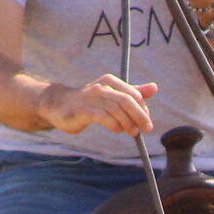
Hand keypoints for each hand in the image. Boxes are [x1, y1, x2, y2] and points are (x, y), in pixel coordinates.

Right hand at [43, 75, 157, 135]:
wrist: (59, 105)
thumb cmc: (89, 101)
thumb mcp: (112, 94)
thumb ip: (133, 92)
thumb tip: (154, 87)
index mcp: (110, 81)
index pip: (134, 94)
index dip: (143, 109)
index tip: (146, 121)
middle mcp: (101, 87)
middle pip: (127, 101)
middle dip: (140, 116)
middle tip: (147, 129)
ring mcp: (91, 98)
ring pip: (116, 110)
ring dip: (128, 123)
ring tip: (132, 132)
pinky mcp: (83, 111)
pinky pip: (103, 117)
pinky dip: (114, 125)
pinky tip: (117, 130)